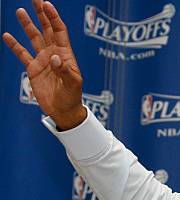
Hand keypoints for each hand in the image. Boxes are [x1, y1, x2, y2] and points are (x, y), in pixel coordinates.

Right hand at [2, 0, 85, 129]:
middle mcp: (54, 53)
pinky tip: (7, 35)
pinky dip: (14, 45)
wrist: (64, 109)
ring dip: (28, 25)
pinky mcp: (33, 69)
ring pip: (34, 38)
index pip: (59, 31)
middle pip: (47, 29)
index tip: (46, 4)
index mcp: (65, 54)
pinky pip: (22, 54)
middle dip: (41, 14)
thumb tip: (55, 57)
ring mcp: (43, 60)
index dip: (53, 17)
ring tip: (21, 11)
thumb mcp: (73, 83)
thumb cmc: (73, 96)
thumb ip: (64, 70)